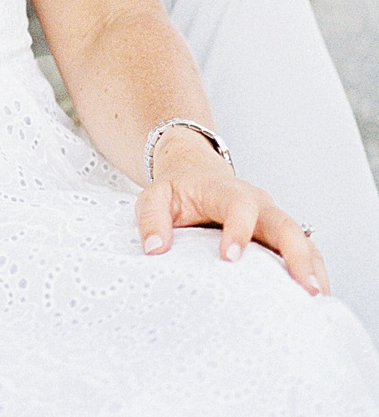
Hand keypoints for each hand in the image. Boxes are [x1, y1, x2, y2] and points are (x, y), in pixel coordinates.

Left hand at [136, 130, 328, 294]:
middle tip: (303, 286)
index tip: (229, 259)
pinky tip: (316, 297)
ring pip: (300, 237)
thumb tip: (155, 248)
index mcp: (224, 191)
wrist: (194, 172)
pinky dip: (313, 269)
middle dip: (295, 253)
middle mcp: (256, 202)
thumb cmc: (177, 190)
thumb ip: (151, 217)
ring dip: (312, 265)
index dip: (238, 229)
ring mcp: (270, 218)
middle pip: (283, 223)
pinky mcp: (277, 235)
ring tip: (318, 298)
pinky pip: (303, 249)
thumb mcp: (155, 195)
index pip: (238, 205)